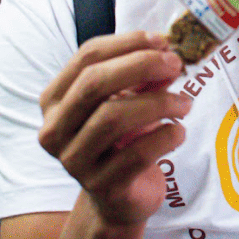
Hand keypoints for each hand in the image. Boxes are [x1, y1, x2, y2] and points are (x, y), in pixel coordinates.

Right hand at [37, 31, 191, 226]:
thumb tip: (166, 54)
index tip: (162, 41)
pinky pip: (136, 153)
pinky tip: (179, 132)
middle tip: (175, 64)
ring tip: (184, 103)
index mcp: (54, 101)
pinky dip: (165, 136)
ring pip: (114, 117)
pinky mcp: (101, 186)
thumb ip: (142, 77)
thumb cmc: (121, 140)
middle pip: (94, 84)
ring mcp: (74, 161)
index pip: (86, 57)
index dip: (126, 43)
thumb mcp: (128, 101)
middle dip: (140, 66)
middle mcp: (54, 130)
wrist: (119, 198)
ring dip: (158, 102)